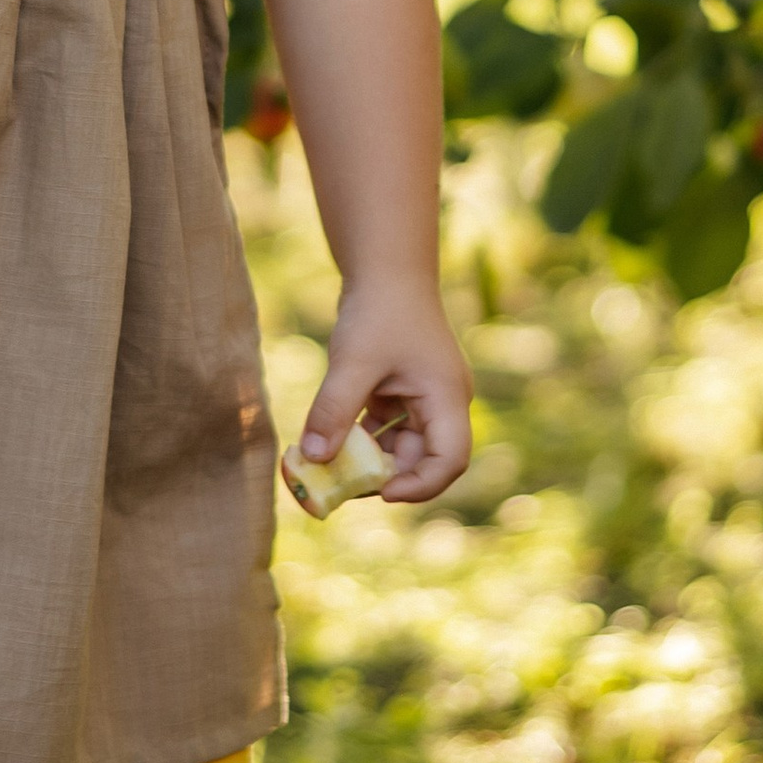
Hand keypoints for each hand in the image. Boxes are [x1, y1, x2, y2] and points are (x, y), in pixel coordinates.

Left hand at [293, 276, 472, 504]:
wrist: (384, 269)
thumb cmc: (378, 310)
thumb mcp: (353, 362)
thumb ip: (334, 411)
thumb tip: (313, 458)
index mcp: (447, 398)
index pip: (450, 460)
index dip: (420, 485)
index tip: (382, 492)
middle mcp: (443, 403)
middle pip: (424, 459)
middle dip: (386, 477)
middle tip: (342, 486)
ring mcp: (423, 398)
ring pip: (402, 447)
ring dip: (370, 459)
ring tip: (331, 465)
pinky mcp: (403, 393)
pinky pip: (387, 429)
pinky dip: (362, 438)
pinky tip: (331, 439)